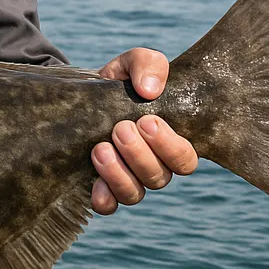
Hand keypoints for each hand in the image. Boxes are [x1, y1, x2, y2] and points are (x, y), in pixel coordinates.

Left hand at [91, 48, 197, 214]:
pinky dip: (103, 197)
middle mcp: (154, 164)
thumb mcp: (133, 63)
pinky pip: (108, 205)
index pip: (186, 159)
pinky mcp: (101, 186)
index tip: (147, 120)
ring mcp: (128, 177)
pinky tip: (93, 181)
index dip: (170, 146)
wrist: (82, 94)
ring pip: (135, 193)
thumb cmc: (120, 81)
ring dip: (119, 173)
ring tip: (100, 147)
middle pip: (160, 177)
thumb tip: (150, 89)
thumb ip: (148, 65)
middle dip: (140, 154)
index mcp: (171, 139)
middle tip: (120, 129)